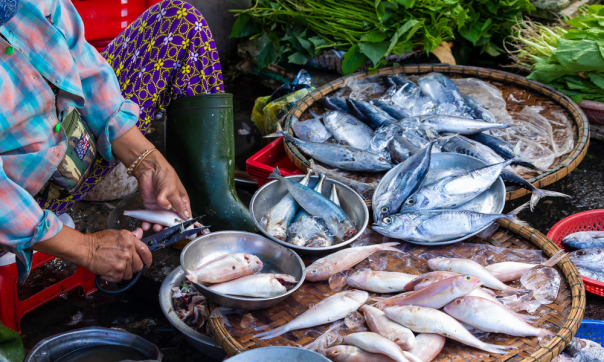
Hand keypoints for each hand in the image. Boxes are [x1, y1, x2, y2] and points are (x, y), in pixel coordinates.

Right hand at [31, 226, 151, 281]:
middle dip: (132, 268)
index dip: (148, 260)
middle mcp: (129, 249)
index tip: (146, 263)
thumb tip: (140, 232)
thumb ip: (130, 236)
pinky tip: (107, 272)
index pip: (146, 251)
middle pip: (138, 265)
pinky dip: (113, 278)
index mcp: (130, 239)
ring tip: (112, 267)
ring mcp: (124, 261)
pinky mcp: (117, 270)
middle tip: (123, 267)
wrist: (84, 248)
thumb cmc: (97, 241)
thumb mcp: (116, 234)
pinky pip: (120, 279)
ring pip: (129, 274)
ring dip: (122, 273)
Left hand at [135, 151, 191, 231]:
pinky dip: (148, 222)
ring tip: (156, 227)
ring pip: (161, 221)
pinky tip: (146, 224)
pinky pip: (150, 217)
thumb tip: (185, 216)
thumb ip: (177, 204)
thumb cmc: (165, 175)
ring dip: (158, 226)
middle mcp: (172, 205)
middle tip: (166, 231)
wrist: (149, 168)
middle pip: (172, 220)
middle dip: (169, 227)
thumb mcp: (173, 190)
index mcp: (181, 201)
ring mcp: (161, 206)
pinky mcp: (150, 206)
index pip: (185, 215)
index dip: (184, 224)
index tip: (182, 232)